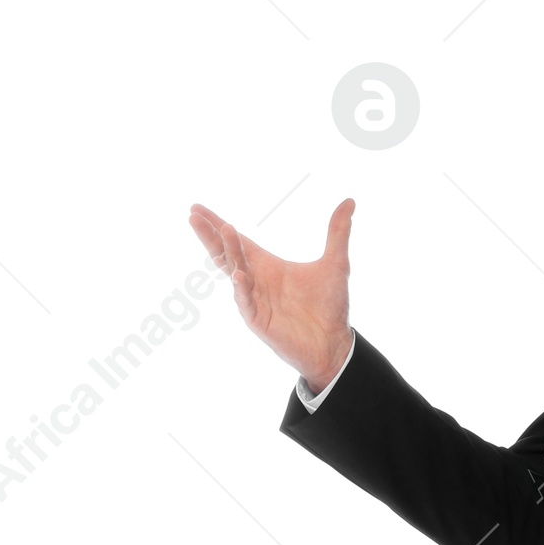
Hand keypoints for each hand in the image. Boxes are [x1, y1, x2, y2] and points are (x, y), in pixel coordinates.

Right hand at [188, 197, 355, 391]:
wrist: (335, 343)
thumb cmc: (330, 307)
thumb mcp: (336, 264)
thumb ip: (338, 232)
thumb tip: (349, 201)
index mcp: (268, 266)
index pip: (238, 241)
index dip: (218, 225)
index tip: (198, 208)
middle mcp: (256, 281)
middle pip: (226, 253)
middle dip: (211, 235)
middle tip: (194, 215)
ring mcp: (254, 301)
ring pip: (235, 272)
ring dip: (230, 252)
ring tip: (226, 231)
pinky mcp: (259, 321)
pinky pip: (246, 303)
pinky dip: (242, 289)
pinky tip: (239, 275)